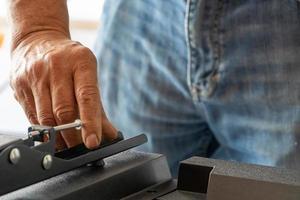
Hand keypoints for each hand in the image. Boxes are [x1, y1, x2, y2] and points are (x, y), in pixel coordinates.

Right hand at [10, 31, 117, 148]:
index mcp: (80, 61)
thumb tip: (109, 133)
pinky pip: (32, 116)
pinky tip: (52, 136)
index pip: (87, 97)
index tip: (93, 142)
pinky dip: (44, 131)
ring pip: (46, 117)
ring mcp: (35, 75)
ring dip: (57, 137)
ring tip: (67, 146)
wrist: (38, 40)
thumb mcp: (88, 75)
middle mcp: (56, 66)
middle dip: (73, 135)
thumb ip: (98, 106)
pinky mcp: (19, 85)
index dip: (91, 122)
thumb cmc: (69, 61)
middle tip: (80, 146)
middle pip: (64, 110)